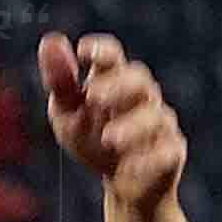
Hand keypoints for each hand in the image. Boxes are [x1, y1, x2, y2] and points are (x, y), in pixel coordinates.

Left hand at [41, 28, 185, 210]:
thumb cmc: (92, 137)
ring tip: (108, 138)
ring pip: (153, 117)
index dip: (102, 51)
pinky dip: (147, 160)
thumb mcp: (68, 111)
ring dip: (131, 126)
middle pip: (138, 81)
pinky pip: (166, 153)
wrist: (123, 181)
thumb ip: (60, 80)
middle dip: (118, 86)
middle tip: (93, 97)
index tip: (85, 50)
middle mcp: (142, 98)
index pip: (112, 59)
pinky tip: (128, 168)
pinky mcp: (171, 153)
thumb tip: (50, 40)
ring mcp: (159, 124)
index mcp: (114, 82)